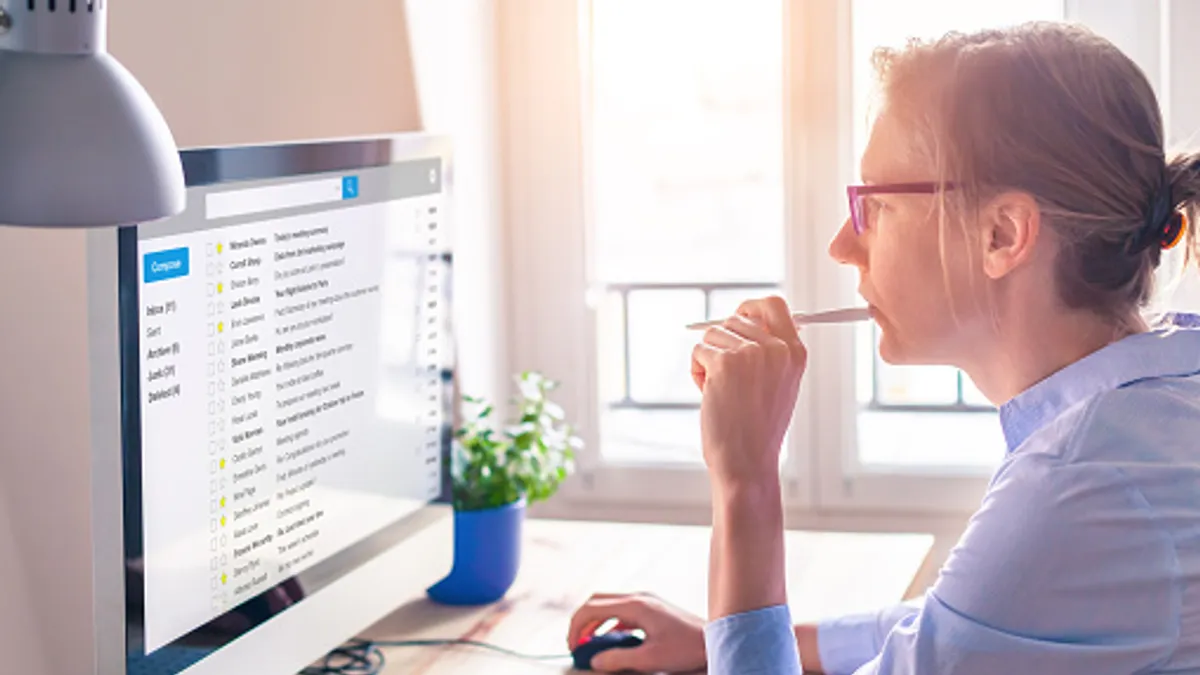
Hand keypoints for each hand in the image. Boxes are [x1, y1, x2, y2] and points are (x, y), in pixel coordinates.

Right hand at [567, 592, 705, 672]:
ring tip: (588, 644)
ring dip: (595, 623)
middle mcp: (639, 597)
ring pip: (609, 605)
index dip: (576, 626)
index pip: (592, 607)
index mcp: (636, 606)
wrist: (715, 641)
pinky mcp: (651, 608)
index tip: (572, 646)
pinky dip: (610, 624)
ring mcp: (646, 601)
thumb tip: (595, 660)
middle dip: (581, 621)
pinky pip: (622, 611)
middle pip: (597, 601)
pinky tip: (611, 642)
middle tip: (575, 644)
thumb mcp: (650, 659)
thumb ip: (618, 659)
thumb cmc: (687, 648)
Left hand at [690, 296, 806, 487]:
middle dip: (723, 344)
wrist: (747, 462)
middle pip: (734, 319)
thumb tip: (744, 319)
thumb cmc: (757, 429)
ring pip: (713, 335)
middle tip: (727, 379)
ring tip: (721, 391)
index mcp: (795, 353)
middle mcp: (777, 348)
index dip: (750, 308)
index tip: (737, 317)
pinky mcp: (724, 363)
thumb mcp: (778, 385)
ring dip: (709, 361)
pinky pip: (698, 351)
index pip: (773, 305)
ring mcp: (751, 354)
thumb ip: (770, 351)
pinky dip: (697, 372)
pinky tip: (709, 395)